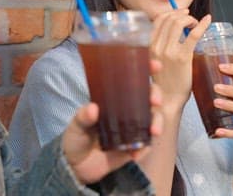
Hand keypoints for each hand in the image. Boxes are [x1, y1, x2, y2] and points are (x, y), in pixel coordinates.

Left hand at [62, 62, 163, 184]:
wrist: (76, 167)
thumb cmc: (75, 138)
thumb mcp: (75, 125)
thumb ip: (83, 117)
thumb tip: (93, 108)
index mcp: (113, 99)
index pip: (132, 80)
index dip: (146, 70)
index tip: (156, 65)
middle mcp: (127, 110)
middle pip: (149, 97)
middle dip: (156, 95)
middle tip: (155, 101)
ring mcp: (133, 128)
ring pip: (154, 119)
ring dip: (157, 123)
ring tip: (154, 132)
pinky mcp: (135, 146)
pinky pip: (147, 144)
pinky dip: (146, 148)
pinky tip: (136, 154)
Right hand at [150, 10, 210, 106]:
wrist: (168, 102)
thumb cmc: (165, 83)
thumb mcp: (156, 62)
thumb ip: (160, 47)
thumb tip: (173, 32)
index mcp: (148, 47)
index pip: (158, 20)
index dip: (171, 13)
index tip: (180, 13)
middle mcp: (156, 47)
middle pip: (169, 19)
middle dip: (182, 14)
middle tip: (191, 18)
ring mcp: (169, 52)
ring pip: (179, 23)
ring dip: (190, 19)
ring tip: (196, 24)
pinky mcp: (183, 58)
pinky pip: (193, 35)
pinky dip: (202, 25)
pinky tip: (208, 21)